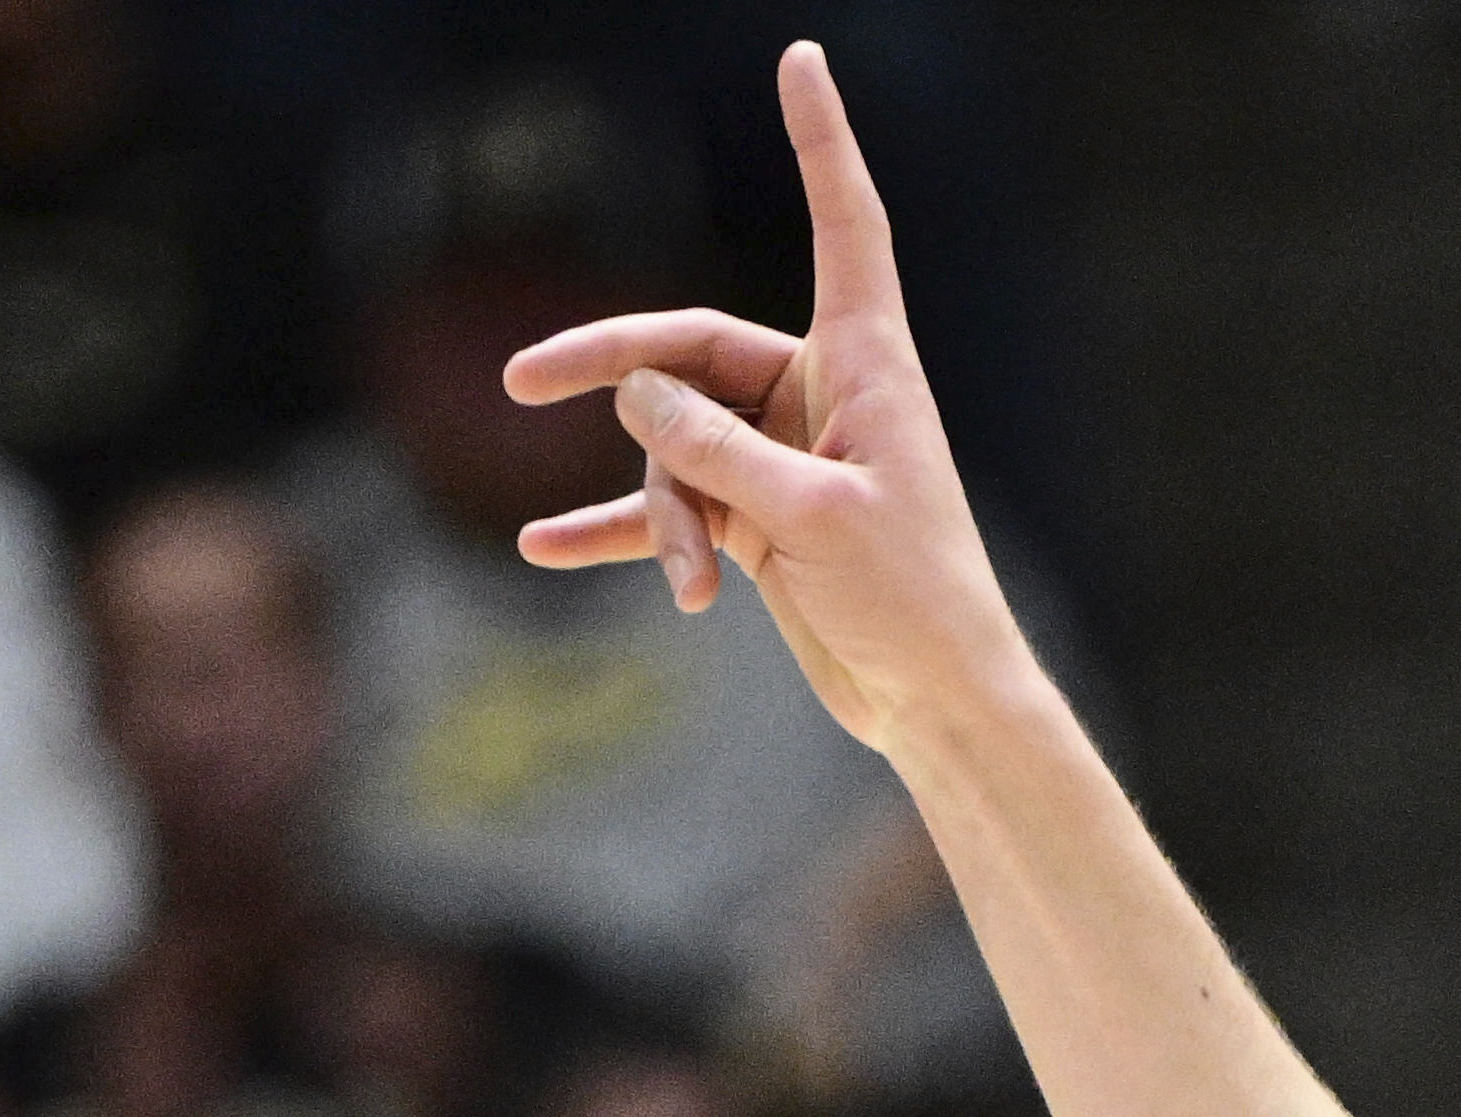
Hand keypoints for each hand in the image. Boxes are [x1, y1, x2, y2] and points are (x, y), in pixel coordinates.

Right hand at [505, 45, 1027, 771]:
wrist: (940, 708)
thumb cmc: (913, 603)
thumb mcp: (811, 519)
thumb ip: (715, 451)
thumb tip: (631, 396)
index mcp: (866, 366)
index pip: (844, 224)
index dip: (821, 141)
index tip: (802, 58)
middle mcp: (822, 397)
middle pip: (691, 353)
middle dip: (614, 374)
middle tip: (519, 378)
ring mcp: (784, 461)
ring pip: (677, 449)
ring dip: (667, 517)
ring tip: (692, 585)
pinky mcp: (762, 525)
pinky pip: (673, 513)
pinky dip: (620, 532)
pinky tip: (541, 546)